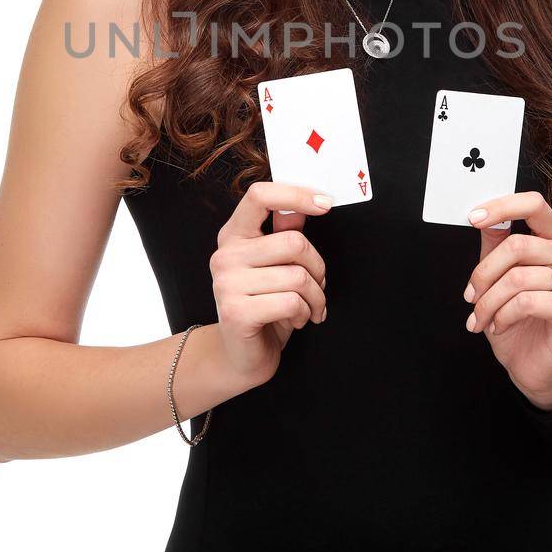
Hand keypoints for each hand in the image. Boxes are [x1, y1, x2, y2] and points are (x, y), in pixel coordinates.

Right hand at [209, 181, 331, 386]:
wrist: (240, 357)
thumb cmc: (264, 308)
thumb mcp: (276, 267)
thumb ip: (284, 233)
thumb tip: (303, 205)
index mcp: (234, 235)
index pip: (260, 196)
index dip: (296, 194)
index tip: (325, 203)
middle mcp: (226, 255)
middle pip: (293, 242)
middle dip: (318, 269)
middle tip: (318, 286)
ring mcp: (227, 284)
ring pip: (298, 276)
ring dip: (316, 297)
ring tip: (309, 308)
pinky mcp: (237, 312)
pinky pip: (291, 302)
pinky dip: (305, 314)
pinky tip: (297, 320)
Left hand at [462, 191, 551, 406]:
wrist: (531, 365)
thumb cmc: (516, 320)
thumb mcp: (497, 279)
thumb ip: (494, 246)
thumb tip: (481, 217)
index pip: (534, 204)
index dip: (502, 206)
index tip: (472, 217)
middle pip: (517, 245)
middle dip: (483, 273)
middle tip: (470, 296)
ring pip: (517, 277)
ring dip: (489, 302)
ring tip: (481, 318)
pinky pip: (527, 301)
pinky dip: (503, 315)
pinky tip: (499, 326)